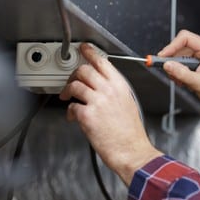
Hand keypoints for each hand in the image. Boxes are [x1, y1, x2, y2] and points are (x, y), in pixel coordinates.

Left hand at [59, 43, 161, 184]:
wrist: (132, 151)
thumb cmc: (131, 133)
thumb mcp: (129, 104)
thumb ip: (115, 92)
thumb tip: (100, 86)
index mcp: (121, 86)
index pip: (102, 62)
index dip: (89, 52)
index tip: (83, 48)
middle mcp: (109, 90)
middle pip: (84, 70)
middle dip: (74, 75)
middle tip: (71, 81)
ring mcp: (97, 102)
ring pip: (75, 85)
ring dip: (68, 91)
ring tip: (68, 98)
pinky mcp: (87, 115)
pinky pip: (71, 106)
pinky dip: (70, 112)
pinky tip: (74, 117)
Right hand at [159, 30, 199, 137]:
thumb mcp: (199, 83)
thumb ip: (182, 73)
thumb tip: (168, 65)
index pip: (185, 38)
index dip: (172, 46)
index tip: (163, 57)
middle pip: (180, 48)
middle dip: (173, 61)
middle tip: (169, 72)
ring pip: (179, 58)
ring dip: (176, 70)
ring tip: (180, 81)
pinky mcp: (197, 67)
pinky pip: (182, 66)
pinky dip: (179, 74)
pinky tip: (184, 82)